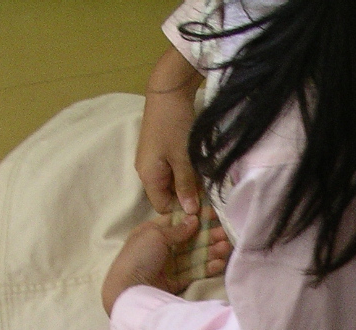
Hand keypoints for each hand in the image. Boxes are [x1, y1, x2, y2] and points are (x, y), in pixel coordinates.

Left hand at [101, 211, 230, 314]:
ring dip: (211, 251)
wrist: (128, 290)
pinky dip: (206, 267)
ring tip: (226, 247)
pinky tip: (219, 263)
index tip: (214, 215)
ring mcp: (168, 266)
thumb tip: (193, 219)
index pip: (178, 222)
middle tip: (225, 234)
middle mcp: (161, 248)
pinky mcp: (174, 282)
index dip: (196, 218)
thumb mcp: (155, 235)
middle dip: (208, 236)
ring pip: (194, 256)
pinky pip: (193, 272)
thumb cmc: (139, 256)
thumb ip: (177, 229)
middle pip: (189, 240)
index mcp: (153, 232)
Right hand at [137, 49, 204, 214]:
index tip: (203, 207)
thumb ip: (186, 185)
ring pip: (172, 183)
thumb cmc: (174, 124)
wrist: (168, 91)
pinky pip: (172, 170)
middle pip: (167, 195)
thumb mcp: (183, 158)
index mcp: (148, 177)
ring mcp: (153, 161)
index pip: (163, 206)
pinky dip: (185, 171)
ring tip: (205, 178)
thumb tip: (190, 211)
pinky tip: (198, 166)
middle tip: (208, 192)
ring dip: (188, 183)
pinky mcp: (160, 152)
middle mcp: (147, 172)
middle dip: (187, 196)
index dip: (182, 209)